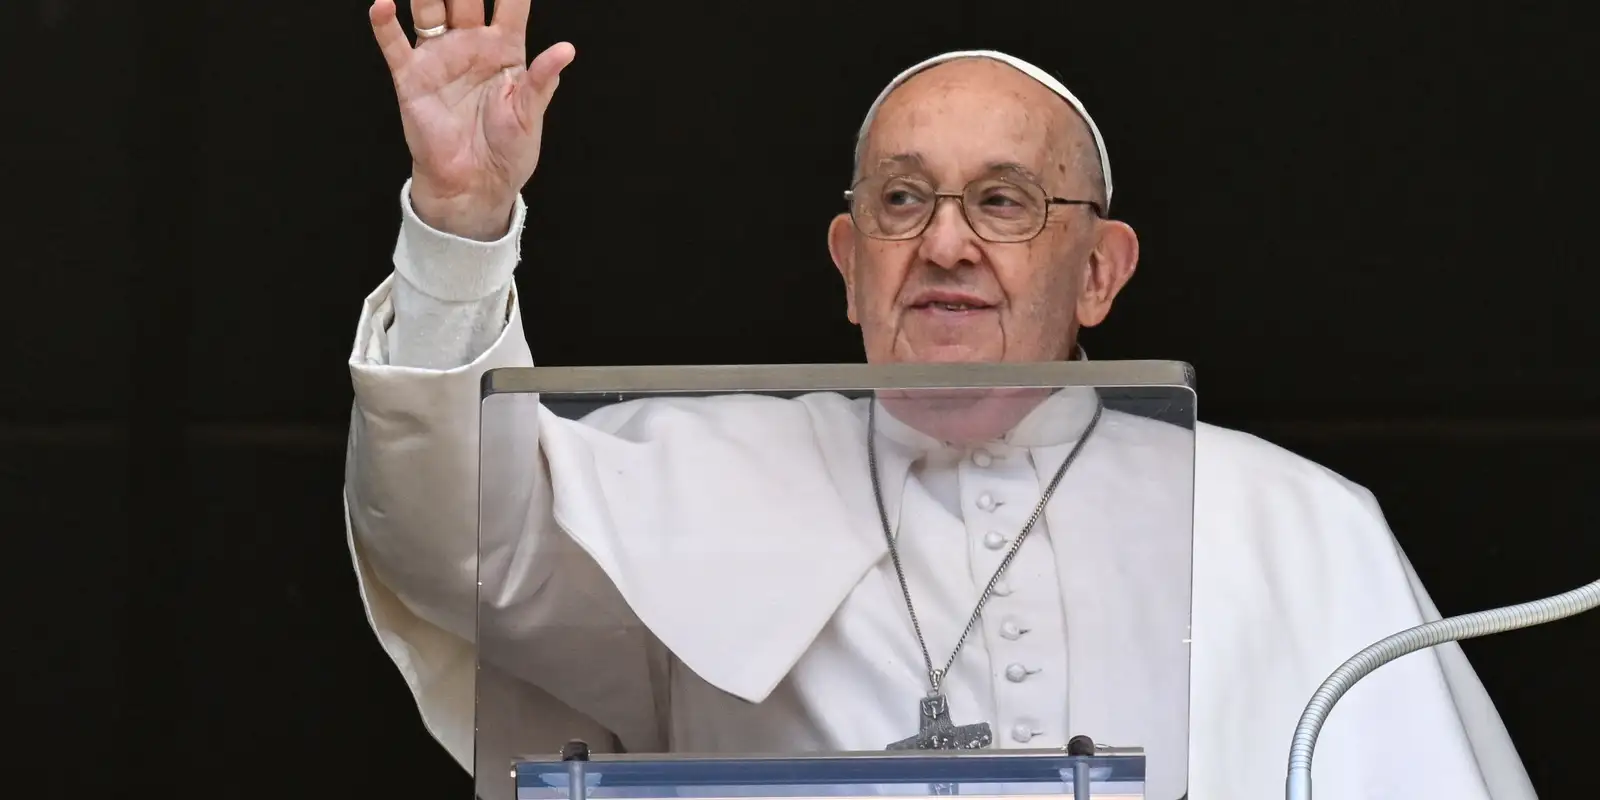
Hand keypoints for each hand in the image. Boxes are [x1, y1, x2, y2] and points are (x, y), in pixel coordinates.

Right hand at [370, 0, 574, 239]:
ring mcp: (440, 58)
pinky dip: (385, 24)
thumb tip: (566, 50)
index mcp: (506, 50)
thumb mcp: (530, 115)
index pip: (511, 5)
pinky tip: (382, 4)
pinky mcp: (412, 78)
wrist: (476, 186)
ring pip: (429, 10)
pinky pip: (395, 45)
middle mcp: (471, 46)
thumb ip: (543, 79)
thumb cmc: (508, 152)